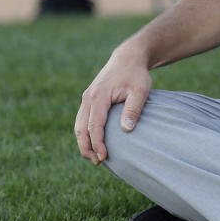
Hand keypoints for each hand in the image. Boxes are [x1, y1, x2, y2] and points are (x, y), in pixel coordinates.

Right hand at [74, 45, 151, 164]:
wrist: (128, 57)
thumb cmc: (136, 74)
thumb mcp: (141, 91)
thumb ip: (133, 109)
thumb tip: (126, 130)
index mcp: (98, 96)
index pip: (94, 126)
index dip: (98, 144)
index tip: (105, 157)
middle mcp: (88, 98)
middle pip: (81, 128)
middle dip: (86, 147)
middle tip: (98, 162)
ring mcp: (86, 98)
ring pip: (78, 125)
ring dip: (84, 142)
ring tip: (95, 157)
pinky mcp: (89, 99)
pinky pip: (82, 120)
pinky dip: (85, 133)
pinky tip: (94, 143)